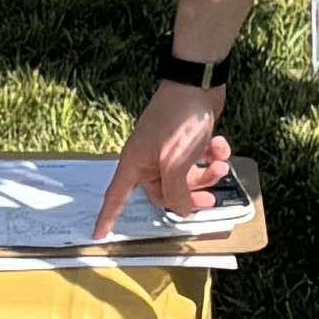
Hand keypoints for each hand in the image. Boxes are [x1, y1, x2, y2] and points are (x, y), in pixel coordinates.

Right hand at [93, 79, 232, 238]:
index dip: (106, 216)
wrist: (198, 83)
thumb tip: (180, 209)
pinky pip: (198, 158)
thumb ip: (175, 191)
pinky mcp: (187, 140)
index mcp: (136, 163)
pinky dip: (212, 155)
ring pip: (186, 177)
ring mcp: (168, 149)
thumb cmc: (179, 120)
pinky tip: (220, 145)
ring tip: (221, 165)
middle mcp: (149, 159)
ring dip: (207, 174)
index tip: (98, 235)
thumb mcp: (175, 162)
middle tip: (210, 200)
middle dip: (190, 193)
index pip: (116, 196)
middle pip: (166, 192)